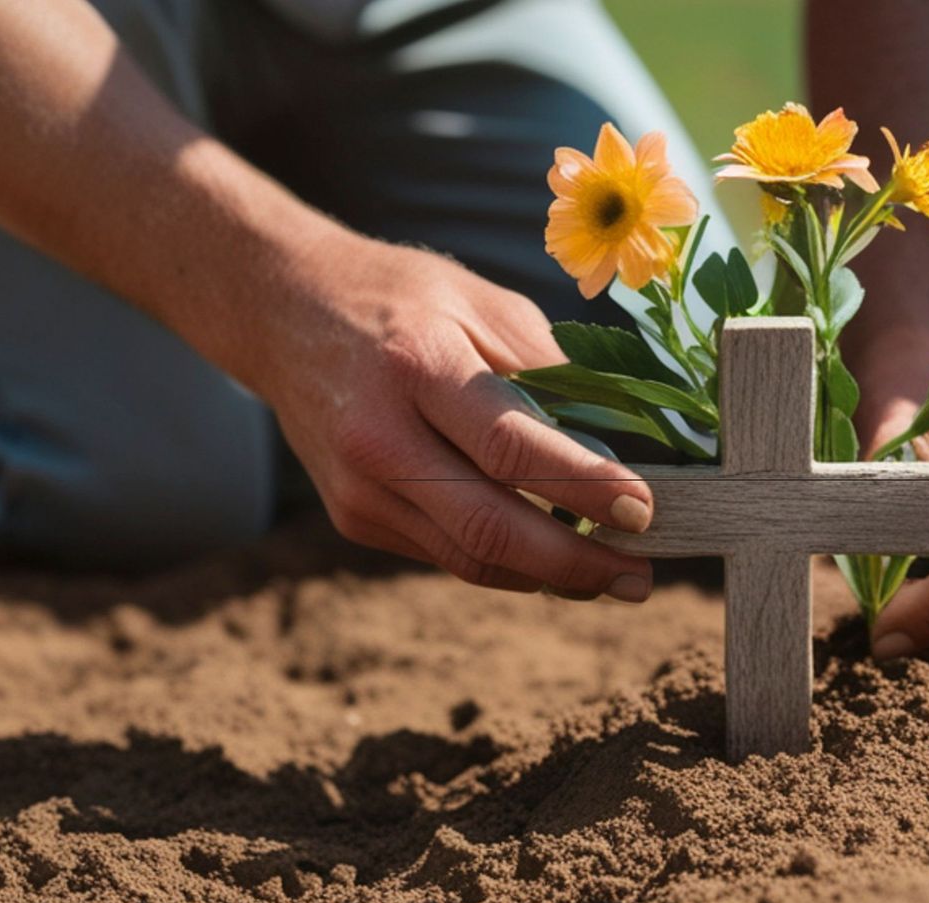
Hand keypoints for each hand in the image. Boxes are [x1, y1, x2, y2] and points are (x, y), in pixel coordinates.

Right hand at [246, 238, 655, 600]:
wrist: (283, 312)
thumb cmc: (402, 300)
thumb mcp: (484, 303)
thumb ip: (550, 372)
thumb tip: (620, 446)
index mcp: (418, 365)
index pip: (512, 446)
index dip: (584, 488)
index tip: (645, 511)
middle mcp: (380, 436)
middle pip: (490, 525)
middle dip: (576, 561)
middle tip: (640, 575)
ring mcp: (359, 487)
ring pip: (470, 557)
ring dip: (549, 577)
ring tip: (611, 577)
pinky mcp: (354, 516)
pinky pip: (446, 553)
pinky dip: (506, 563)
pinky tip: (552, 558)